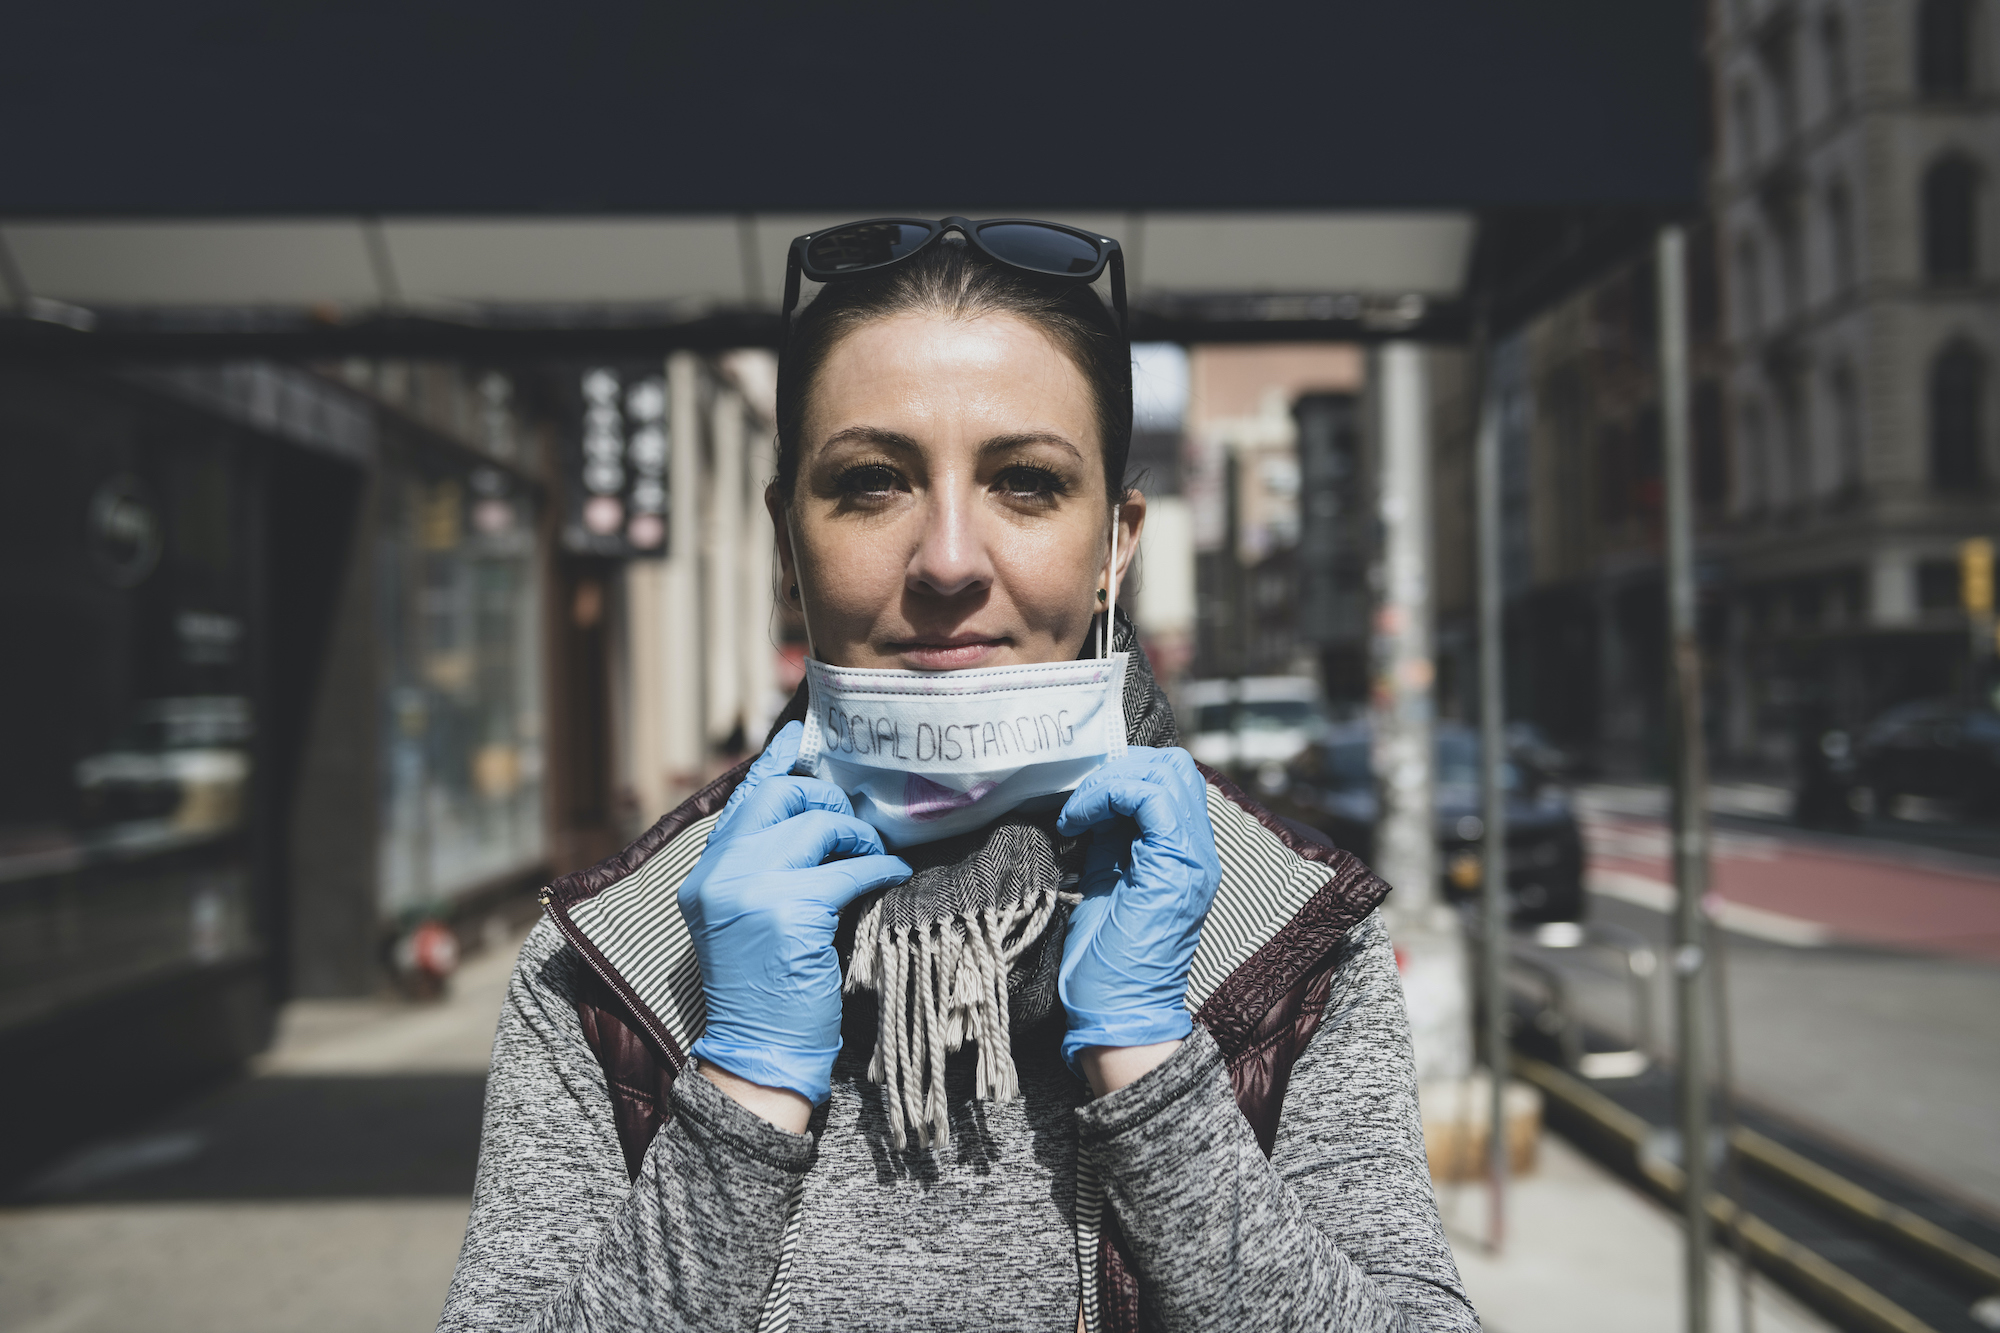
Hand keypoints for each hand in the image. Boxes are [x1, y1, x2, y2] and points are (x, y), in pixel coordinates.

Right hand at [680, 722, 910, 1118]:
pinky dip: (879, 868)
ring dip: (857, 836)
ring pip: (817, 825)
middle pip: (781, 796)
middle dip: (826, 801)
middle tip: (853, 827)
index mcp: (705, 873)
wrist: (756, 1053)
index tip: (799, 740)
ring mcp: (751, 889)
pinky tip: (892, 875)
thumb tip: (814, 819)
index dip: (774, 763)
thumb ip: (761, 868)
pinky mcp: (790, 911)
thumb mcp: (743, 918)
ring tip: (872, 856)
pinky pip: (850, 869)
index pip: (742, 798)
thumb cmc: (762, 990)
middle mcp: (720, 873)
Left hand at [1054, 747, 1220, 1088]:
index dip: (1124, 775)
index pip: (1172, 781)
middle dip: (1119, 770)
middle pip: (1174, 768)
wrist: (1117, 1013)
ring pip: (1165, 774)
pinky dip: (1107, 796)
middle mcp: (1199, 852)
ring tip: (1078, 812)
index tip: (1081, 802)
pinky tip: (1077, 822)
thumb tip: (1092, 802)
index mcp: (1185, 854)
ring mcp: (1192, 859)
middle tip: (1081, 801)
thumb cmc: (1106, 961)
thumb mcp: (1107, 881)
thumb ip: (1111, 841)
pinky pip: (1149, 799)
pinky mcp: (1174, 867)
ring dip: (1110, 782)